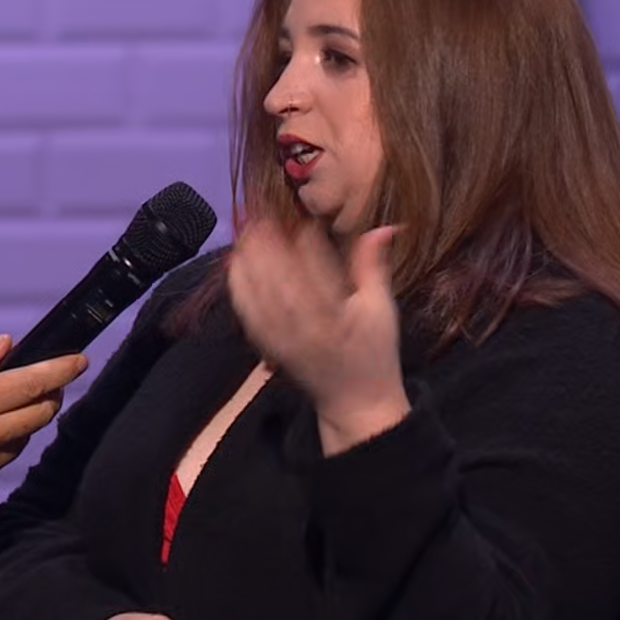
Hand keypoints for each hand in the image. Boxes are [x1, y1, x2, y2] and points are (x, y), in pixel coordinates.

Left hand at [226, 216, 408, 452]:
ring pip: (259, 295)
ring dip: (248, 261)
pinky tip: (233, 265)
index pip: (318, 270)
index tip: (303, 219)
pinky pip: (247, 314)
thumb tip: (386, 225)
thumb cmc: (374, 352)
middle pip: (281, 280)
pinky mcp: (267, 345)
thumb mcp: (382, 309)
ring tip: (244, 232)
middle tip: (260, 217)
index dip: (307, 240)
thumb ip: (375, 266)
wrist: (355, 402)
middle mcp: (306, 328)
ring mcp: (282, 339)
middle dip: (268, 246)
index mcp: (338, 317)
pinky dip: (238, 288)